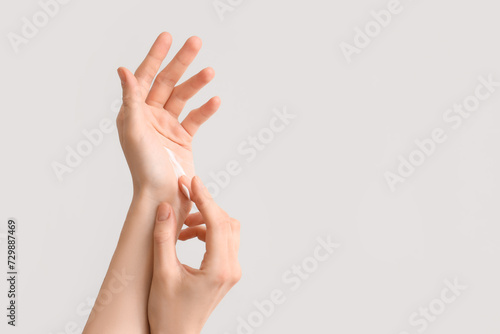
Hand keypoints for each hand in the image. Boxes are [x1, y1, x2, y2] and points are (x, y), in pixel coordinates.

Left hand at [116, 32, 220, 210]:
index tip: (167, 38)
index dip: (155, 56)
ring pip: (183, 98)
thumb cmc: (143, 168)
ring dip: (196, 84)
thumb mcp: (133, 130)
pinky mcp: (183, 138)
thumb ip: (131, 99)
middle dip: (181, 62)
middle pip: (167, 82)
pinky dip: (205, 109)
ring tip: (210, 72)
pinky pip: (195, 118)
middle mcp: (150, 116)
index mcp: (134, 112)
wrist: (162, 195)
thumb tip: (123, 70)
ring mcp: (167, 127)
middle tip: (195, 42)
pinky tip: (215, 99)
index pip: (145, 77)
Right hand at [148, 176, 240, 333]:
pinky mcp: (227, 271)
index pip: (218, 223)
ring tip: (181, 225)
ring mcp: (231, 270)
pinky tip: (186, 236)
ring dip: (206, 219)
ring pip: (227, 230)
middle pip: (226, 223)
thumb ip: (163, 238)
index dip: (204, 198)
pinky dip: (207, 231)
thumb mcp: (162, 273)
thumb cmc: (168, 311)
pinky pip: (223, 241)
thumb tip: (165, 207)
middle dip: (205, 205)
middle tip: (183, 192)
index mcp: (218, 269)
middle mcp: (231, 269)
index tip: (190, 181)